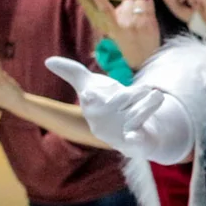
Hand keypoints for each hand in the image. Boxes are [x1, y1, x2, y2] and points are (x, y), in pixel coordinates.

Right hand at [45, 56, 163, 151]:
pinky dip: (134, 139)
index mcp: (92, 108)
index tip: (91, 93)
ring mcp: (119, 135)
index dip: (95, 93)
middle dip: (132, 94)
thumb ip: (73, 73)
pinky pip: (135, 141)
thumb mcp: (92, 87)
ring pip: (135, 116)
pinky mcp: (135, 144)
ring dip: (147, 106)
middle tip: (147, 89)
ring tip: (158, 95)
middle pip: (118, 102)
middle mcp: (103, 123)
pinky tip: (135, 135)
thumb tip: (47, 61)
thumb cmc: (111, 107)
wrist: (138, 135)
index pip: (92, 97)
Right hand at [92, 0, 160, 71]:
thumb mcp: (116, 40)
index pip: (106, 11)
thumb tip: (106, 27)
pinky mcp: (152, 23)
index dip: (100, 0)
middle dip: (129, 6)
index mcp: (116, 28)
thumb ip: (113, 28)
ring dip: (139, 6)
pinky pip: (149, 6)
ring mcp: (140, 22)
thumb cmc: (130, 52)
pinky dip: (148, 0)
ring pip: (138, 2)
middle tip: (132, 16)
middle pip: (126, 2)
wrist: (146, 62)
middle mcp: (127, 24)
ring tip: (140, 15)